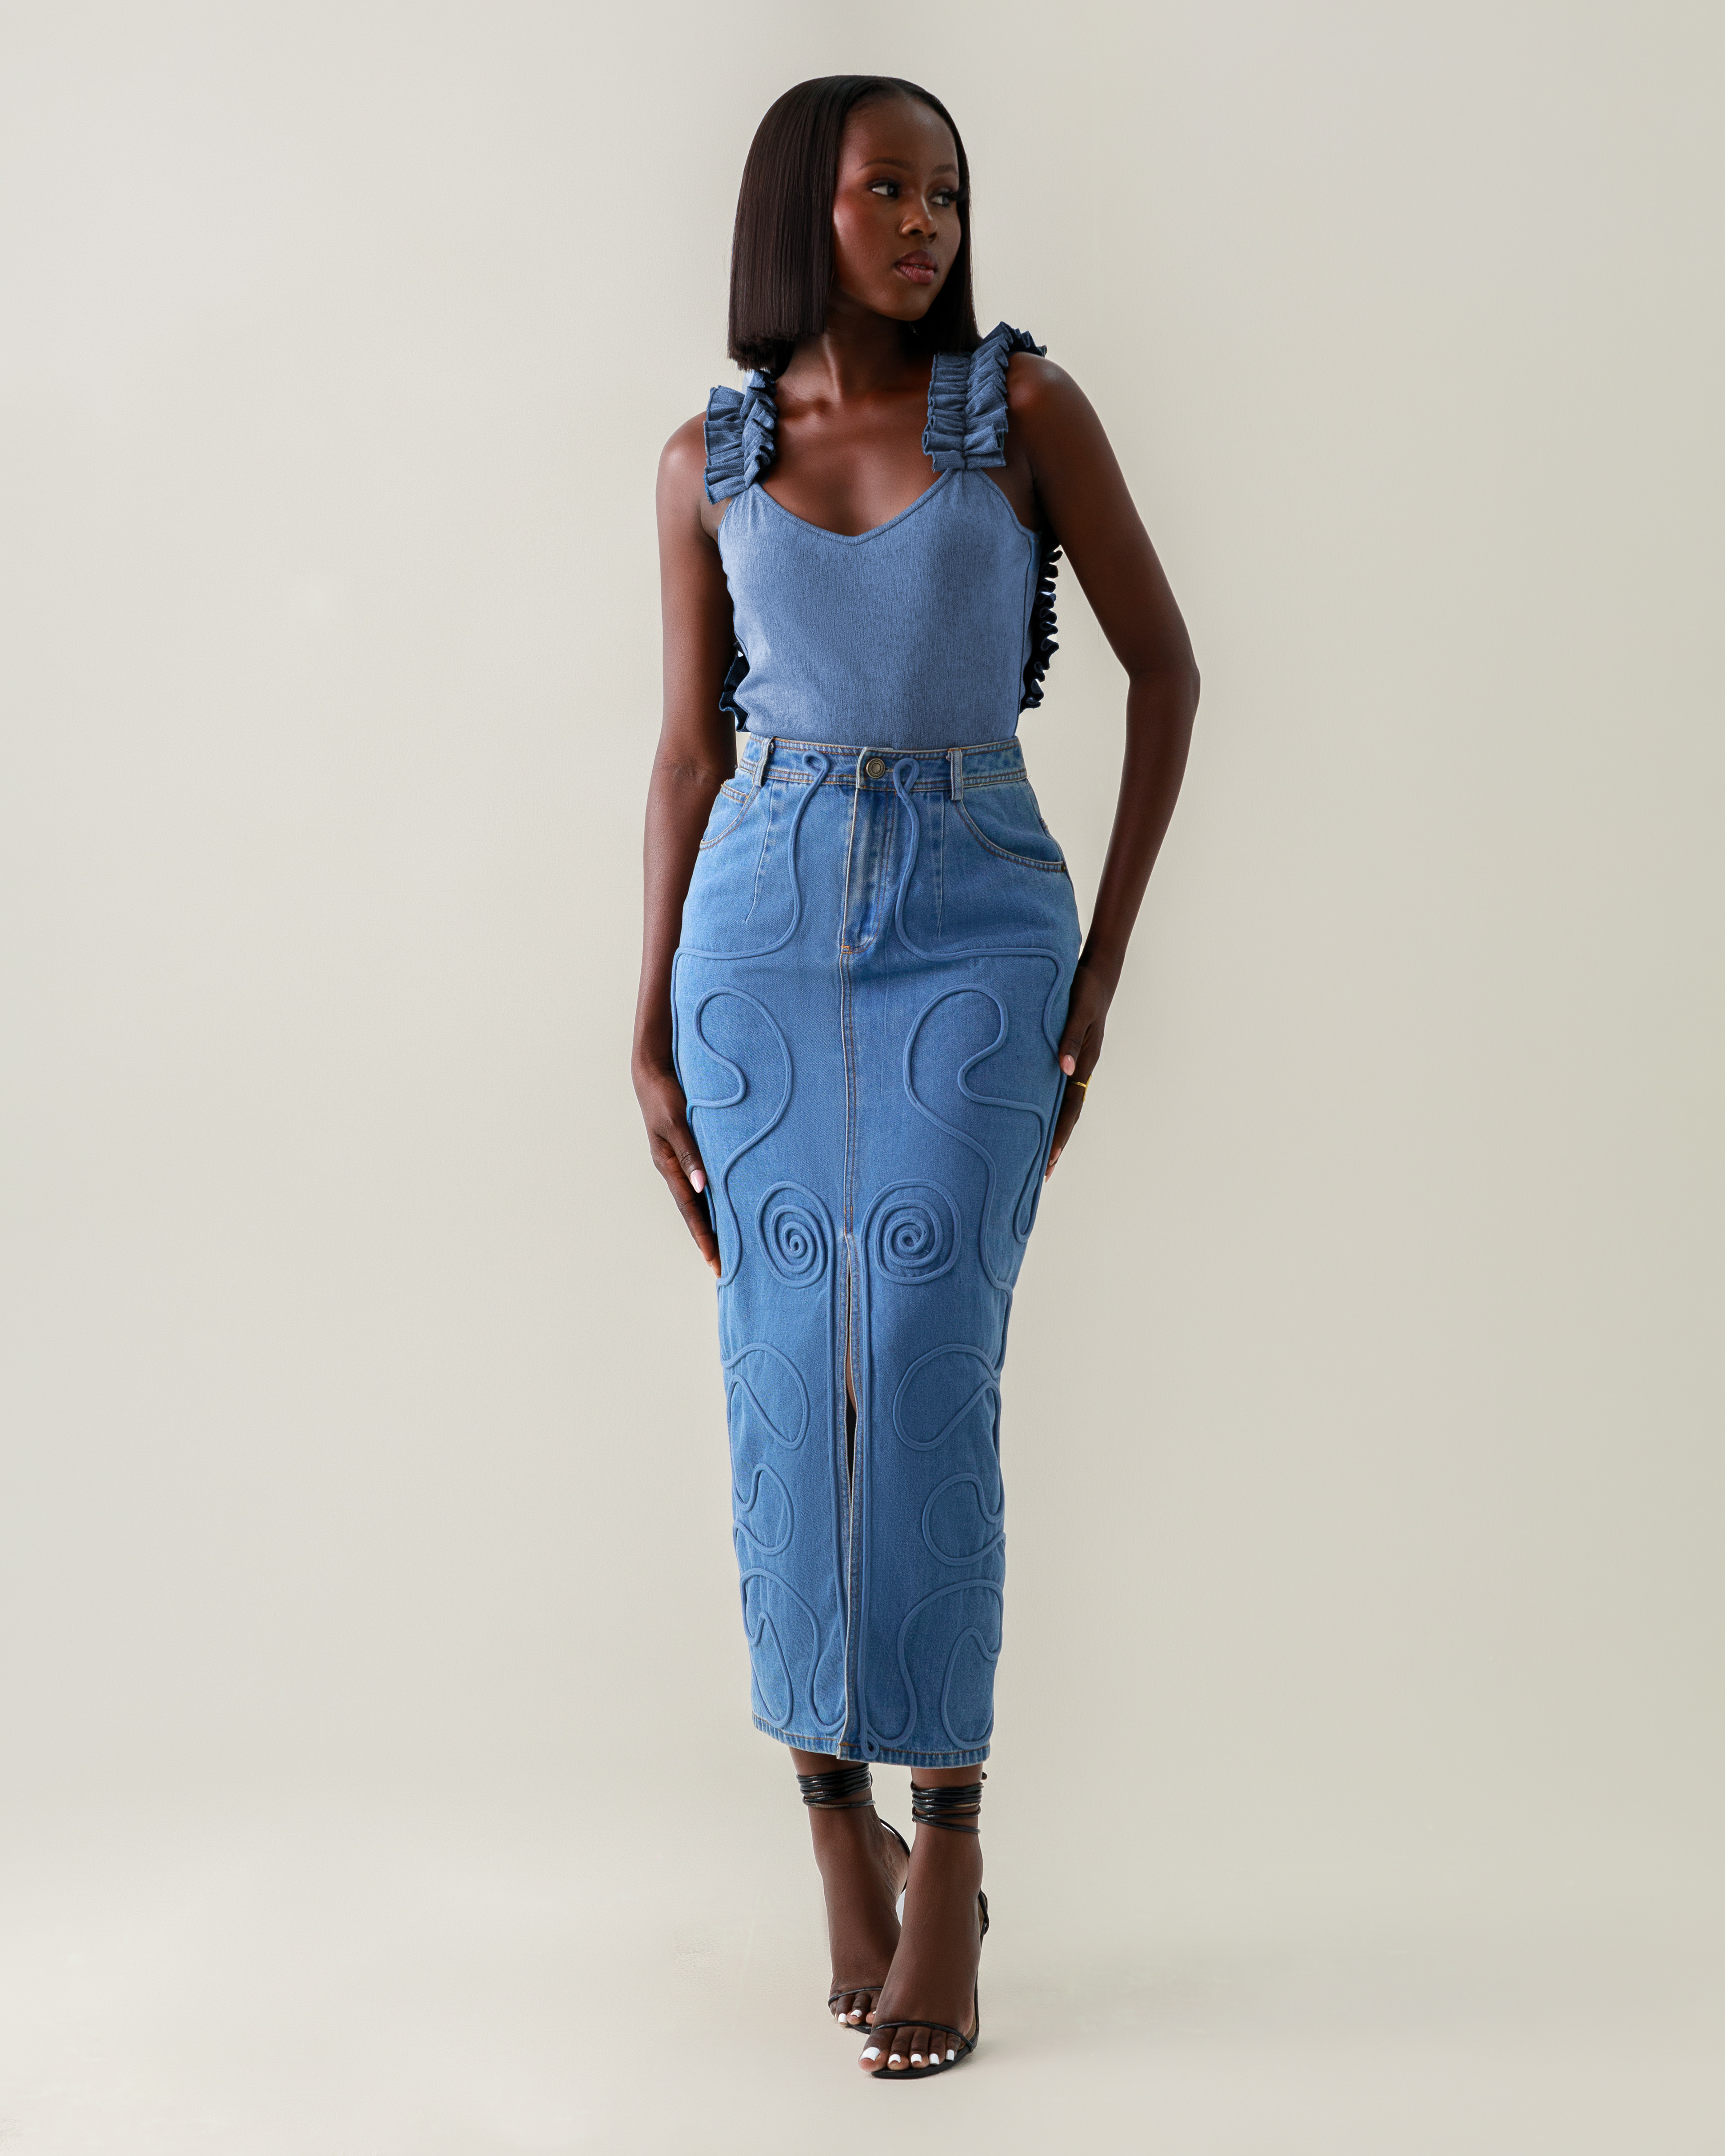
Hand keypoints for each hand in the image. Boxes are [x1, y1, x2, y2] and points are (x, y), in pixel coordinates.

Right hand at [633, 1056, 720, 1275]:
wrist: (652, 1073)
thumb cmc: (664, 1094)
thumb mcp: (677, 1121)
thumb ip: (690, 1152)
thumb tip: (701, 1185)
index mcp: (668, 1165)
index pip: (690, 1210)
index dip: (704, 1237)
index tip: (715, 1261)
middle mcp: (673, 1169)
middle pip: (693, 1212)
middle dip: (708, 1239)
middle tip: (725, 1266)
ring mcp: (678, 1162)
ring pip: (697, 1200)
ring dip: (711, 1222)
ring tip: (728, 1245)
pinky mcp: (686, 1152)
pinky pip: (700, 1183)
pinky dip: (711, 1200)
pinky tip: (725, 1208)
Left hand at [1045, 960, 1112, 1179]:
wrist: (1098, 971)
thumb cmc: (1086, 988)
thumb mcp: (1079, 1011)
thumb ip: (1071, 1038)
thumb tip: (1066, 1071)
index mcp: (1085, 1063)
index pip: (1070, 1108)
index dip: (1059, 1135)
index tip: (1047, 1160)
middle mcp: (1082, 1069)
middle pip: (1069, 1115)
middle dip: (1056, 1144)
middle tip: (1043, 1175)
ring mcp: (1077, 1064)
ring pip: (1065, 1104)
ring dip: (1054, 1130)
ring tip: (1040, 1156)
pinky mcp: (1071, 1055)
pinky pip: (1060, 1088)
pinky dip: (1052, 1107)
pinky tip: (1039, 1115)